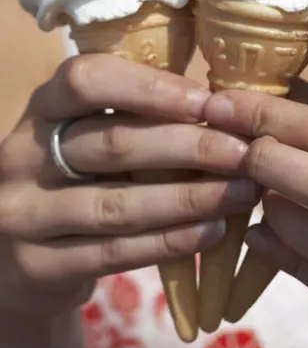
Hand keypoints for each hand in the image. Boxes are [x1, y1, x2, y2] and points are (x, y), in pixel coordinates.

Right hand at [0, 55, 257, 319]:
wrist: (18, 256)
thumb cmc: (76, 178)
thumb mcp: (88, 136)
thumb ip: (135, 117)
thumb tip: (222, 107)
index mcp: (40, 108)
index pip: (86, 80)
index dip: (149, 88)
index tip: (207, 101)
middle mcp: (21, 156)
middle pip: (113, 144)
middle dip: (191, 147)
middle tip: (245, 153)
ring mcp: (23, 214)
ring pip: (119, 204)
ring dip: (190, 198)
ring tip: (242, 194)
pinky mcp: (36, 266)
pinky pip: (116, 251)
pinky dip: (171, 241)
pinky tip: (213, 231)